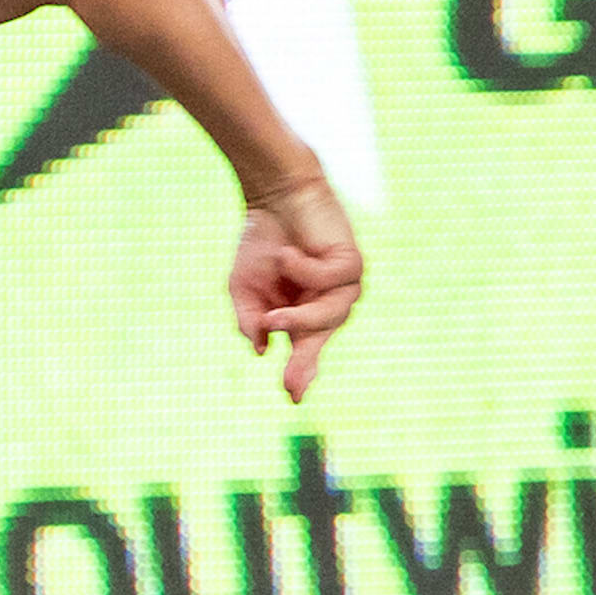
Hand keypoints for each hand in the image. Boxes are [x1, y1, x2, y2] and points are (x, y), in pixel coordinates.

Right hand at [231, 168, 363, 402]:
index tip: (293, 398)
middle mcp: (327, 306)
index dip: (299, 374)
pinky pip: (331, 281)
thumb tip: (261, 350)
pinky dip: (304, 271)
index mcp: (303, 316)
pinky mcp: (352, 264)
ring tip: (273, 315)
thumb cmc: (261, 242)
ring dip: (299, 318)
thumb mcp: (243, 287)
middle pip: (319, 341)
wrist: (274, 195)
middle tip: (290, 382)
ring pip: (328, 317)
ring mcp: (342, 287)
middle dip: (304, 362)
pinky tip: (289, 255)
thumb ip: (250, 318)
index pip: (305, 351)